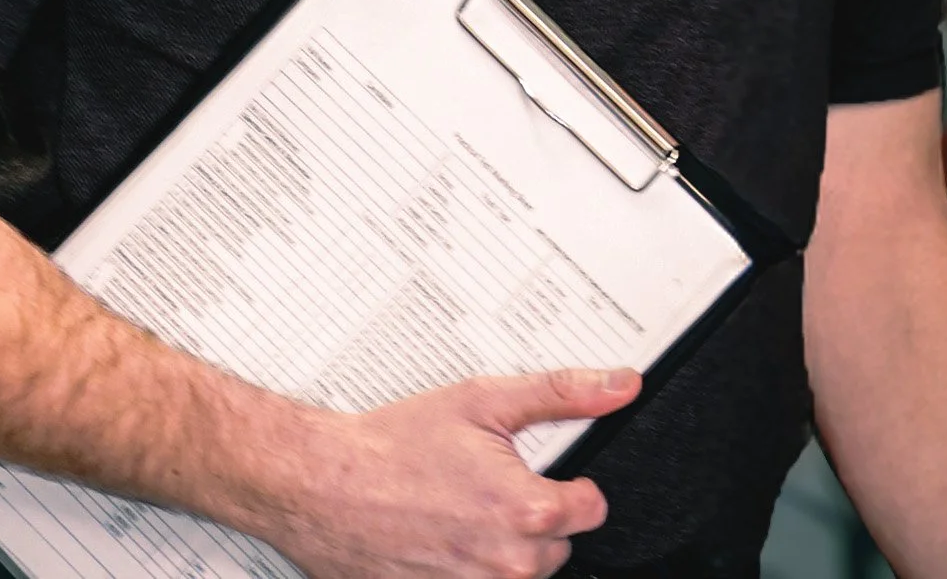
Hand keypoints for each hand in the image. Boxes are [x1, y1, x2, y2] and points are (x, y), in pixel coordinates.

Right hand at [265, 367, 639, 578]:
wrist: (325, 486)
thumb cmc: (394, 445)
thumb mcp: (482, 399)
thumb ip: (562, 392)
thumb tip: (620, 386)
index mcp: (528, 509)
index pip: (593, 508)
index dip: (569, 482)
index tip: (540, 469)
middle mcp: (509, 563)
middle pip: (556, 543)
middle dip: (531, 512)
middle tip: (484, 480)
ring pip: (519, 570)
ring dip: (501, 542)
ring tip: (456, 505)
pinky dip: (468, 564)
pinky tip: (441, 535)